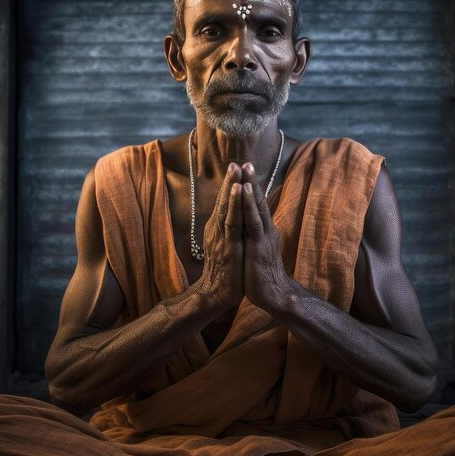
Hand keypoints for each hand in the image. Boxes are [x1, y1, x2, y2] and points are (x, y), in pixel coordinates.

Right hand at [196, 162, 244, 309]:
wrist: (217, 293)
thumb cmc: (225, 270)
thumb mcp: (226, 245)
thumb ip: (229, 231)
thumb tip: (235, 219)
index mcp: (218, 227)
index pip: (224, 202)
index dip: (230, 185)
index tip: (236, 168)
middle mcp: (217, 228)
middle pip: (224, 200)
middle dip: (230, 180)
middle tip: (235, 162)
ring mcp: (221, 236)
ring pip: (226, 206)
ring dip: (231, 187)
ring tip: (236, 169)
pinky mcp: (228, 245)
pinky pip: (232, 221)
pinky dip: (234, 204)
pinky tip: (238, 191)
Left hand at [241, 163, 288, 309]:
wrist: (273, 294)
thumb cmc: (262, 273)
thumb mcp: (257, 250)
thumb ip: (255, 237)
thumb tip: (250, 227)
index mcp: (263, 231)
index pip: (256, 206)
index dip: (251, 188)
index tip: (244, 171)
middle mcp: (265, 229)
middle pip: (258, 200)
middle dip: (251, 180)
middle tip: (245, 160)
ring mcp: (263, 236)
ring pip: (257, 206)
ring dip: (252, 186)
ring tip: (246, 168)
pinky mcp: (259, 245)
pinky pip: (253, 221)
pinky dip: (250, 204)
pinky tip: (246, 191)